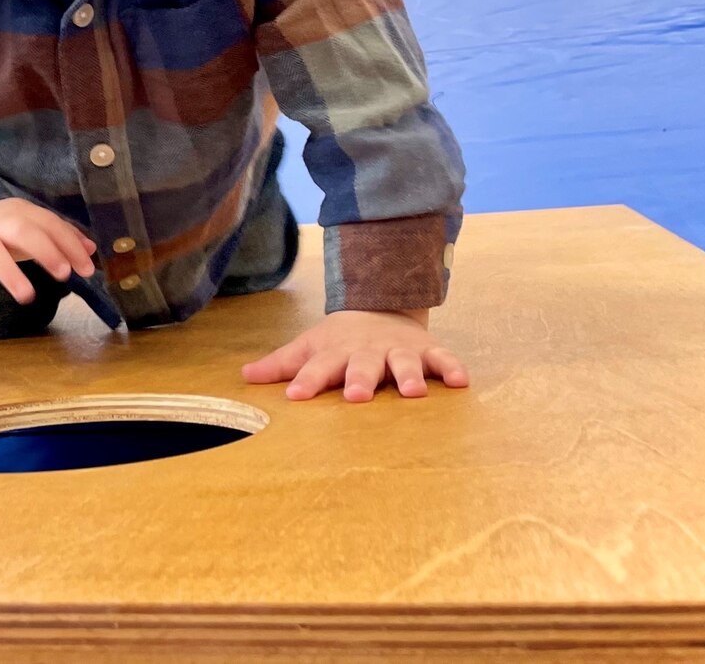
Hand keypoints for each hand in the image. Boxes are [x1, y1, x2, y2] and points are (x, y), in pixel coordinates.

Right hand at [0, 199, 96, 318]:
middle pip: (21, 231)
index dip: (69, 245)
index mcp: (20, 212)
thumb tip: (90, 249)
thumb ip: (61, 235)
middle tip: (64, 275)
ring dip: (10, 275)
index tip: (86, 269)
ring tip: (28, 296)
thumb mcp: (33, 226)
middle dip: (45, 251)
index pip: (48, 223)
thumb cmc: (5, 229)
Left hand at [243, 309, 467, 401]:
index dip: (306, 380)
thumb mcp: (310, 347)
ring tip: (414, 393)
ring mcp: (398, 350)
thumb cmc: (340, 340)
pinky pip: (442, 359)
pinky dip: (451, 368)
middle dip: (360, 379)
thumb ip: (281, 364)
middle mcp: (367, 352)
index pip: (317, 367)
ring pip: (404, 363)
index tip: (295, 396)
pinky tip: (461, 382)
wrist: (380, 307)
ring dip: (408, 376)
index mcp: (336, 352)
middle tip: (356, 396)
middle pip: (362, 366)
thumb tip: (243, 375)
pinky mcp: (427, 351)